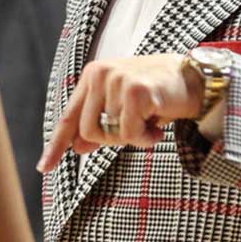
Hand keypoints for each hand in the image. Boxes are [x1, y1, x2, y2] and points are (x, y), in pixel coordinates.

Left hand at [38, 54, 202, 170]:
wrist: (196, 81)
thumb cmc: (159, 94)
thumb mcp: (124, 109)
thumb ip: (100, 123)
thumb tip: (77, 146)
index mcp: (93, 76)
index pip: (69, 117)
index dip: (56, 145)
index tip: (44, 167)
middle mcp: (100, 74)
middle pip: (88, 132)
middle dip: (113, 140)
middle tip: (137, 129)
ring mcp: (117, 80)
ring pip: (110, 135)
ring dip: (134, 137)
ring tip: (151, 121)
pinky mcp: (135, 91)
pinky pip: (129, 134)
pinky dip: (146, 138)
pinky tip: (158, 125)